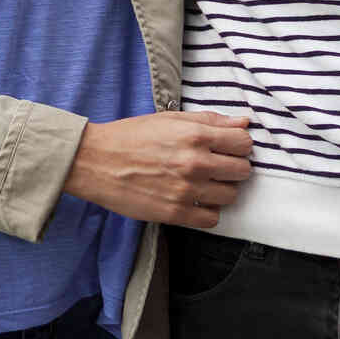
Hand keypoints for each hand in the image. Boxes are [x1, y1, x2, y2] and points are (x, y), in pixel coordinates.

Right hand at [63, 111, 253, 227]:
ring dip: (221, 189)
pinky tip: (194, 201)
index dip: (238, 144)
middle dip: (233, 167)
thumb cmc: (129, 136)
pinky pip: (212, 219)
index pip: (244, 142)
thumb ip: (210, 120)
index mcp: (195, 135)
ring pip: (231, 196)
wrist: (94, 161)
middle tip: (216, 166)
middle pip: (243, 171)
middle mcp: (195, 162)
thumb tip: (245, 122)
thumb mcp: (169, 119)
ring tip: (203, 183)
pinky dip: (207, 211)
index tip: (227, 147)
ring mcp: (186, 190)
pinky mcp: (175, 213)